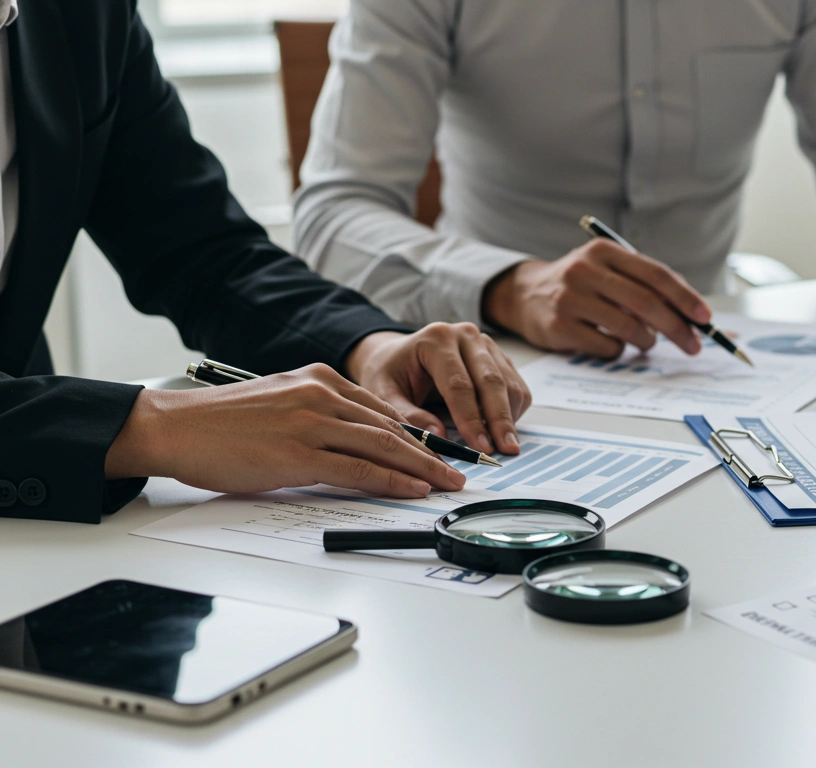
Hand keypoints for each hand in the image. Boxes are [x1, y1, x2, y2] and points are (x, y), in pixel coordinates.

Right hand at [105, 364, 466, 497]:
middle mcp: (322, 395)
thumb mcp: (281, 403)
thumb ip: (319, 416)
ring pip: (383, 446)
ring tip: (448, 484)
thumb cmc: (221, 423)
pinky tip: (415, 489)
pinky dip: (392, 480)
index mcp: (320, 379)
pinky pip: (358, 469)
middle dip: (432, 452)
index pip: (383, 410)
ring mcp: (311, 423)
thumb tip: (354, 442)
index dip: (417, 434)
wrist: (174, 426)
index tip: (440, 451)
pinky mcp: (298, 453)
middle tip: (460, 471)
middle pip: (392, 428)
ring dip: (423, 468)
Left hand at [345, 325, 530, 454]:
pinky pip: (516, 386)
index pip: (459, 384)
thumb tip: (439, 438)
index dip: (471, 419)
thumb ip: (408, 415)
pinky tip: (499, 430)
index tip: (480, 448)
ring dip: (509, 418)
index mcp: (436, 339)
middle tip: (507, 450)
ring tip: (502, 446)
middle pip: (491, 381)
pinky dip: (513, 412)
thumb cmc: (391, 375)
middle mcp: (466, 335)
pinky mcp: (499, 357)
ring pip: (509, 384)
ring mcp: (486, 345)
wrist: (400, 356)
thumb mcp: (385, 395)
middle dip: (500, 420)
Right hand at [483, 239, 711, 358]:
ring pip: (629, 328)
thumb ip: (645, 285)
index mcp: (604, 251)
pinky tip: (611, 343)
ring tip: (646, 342)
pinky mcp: (559, 327)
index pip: (655, 274)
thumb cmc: (582, 285)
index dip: (685, 297)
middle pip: (646, 302)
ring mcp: (570, 298)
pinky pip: (607, 347)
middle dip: (677, 328)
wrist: (525, 295)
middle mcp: (585, 270)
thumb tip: (693, 315)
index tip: (704, 318)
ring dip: (647, 341)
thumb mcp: (609, 270)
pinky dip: (619, 351)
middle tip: (693, 346)